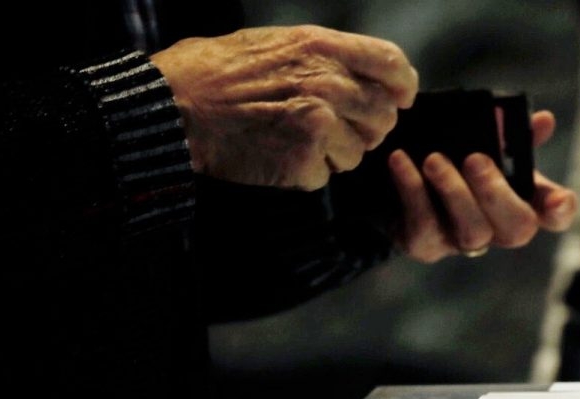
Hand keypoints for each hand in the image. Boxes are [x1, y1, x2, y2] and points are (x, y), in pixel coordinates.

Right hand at [152, 25, 418, 189]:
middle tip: (331, 126)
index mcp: (322, 47)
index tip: (401, 97)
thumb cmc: (219, 72)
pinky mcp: (305, 162)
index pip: (392, 64)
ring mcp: (318, 124)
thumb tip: (370, 78)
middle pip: (384, 115)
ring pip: (359, 151)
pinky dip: (308, 171)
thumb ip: (328, 57)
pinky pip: (329, 175)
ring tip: (293, 136)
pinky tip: (278, 153)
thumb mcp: (277, 43)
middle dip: (366, 126)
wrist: (176, 105)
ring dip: (336, 152)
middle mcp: (327, 83)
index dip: (402, 85)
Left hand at [388, 110, 577, 262]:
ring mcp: (461, 242)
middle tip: (475, 159)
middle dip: (497, 194)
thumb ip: (511, 132)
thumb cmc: (449, 158)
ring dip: (455, 193)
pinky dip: (413, 192)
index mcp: (519, 199)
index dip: (560, 210)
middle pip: (516, 229)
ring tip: (434, 160)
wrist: (391, 179)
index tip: (558, 199)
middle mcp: (496, 229)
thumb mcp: (481, 141)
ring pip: (473, 233)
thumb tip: (543, 122)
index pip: (554, 215)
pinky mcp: (424, 246)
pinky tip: (401, 163)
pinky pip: (423, 228)